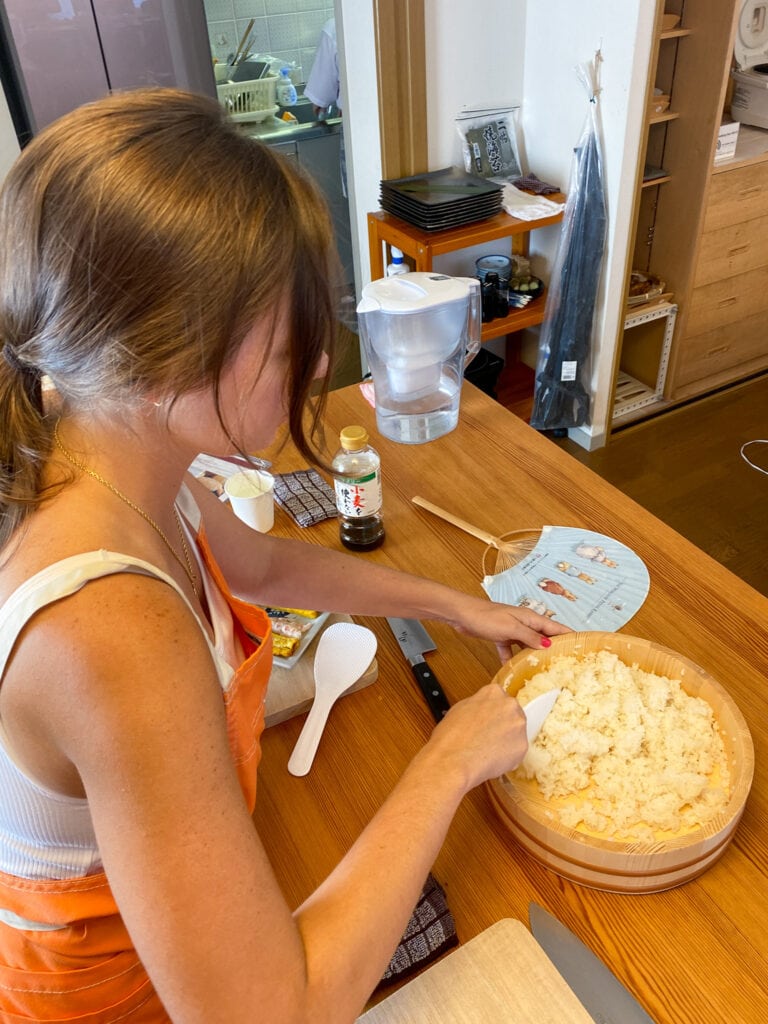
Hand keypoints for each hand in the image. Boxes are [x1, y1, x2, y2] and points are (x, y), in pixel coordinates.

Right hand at [423, 683, 527, 791]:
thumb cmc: (451, 737)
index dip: (493, 713)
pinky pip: (517, 752)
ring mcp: (518, 725)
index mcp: (493, 692)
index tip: (489, 721)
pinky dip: (507, 758)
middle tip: (488, 737)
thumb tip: (483, 711)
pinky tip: (491, 760)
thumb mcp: (459, 708)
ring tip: (487, 751)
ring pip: (516, 734)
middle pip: (512, 715)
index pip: (500, 700)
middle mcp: (510, 706)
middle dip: (503, 726)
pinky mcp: (522, 746)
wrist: (453, 760)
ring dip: (506, 742)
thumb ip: (478, 705)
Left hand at [446, 597, 569, 661]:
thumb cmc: (487, 618)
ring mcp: (512, 630)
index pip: (555, 627)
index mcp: (530, 618)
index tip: (581, 645)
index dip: (569, 635)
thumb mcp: (511, 628)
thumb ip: (529, 637)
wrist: (462, 615)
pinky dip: (512, 659)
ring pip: (528, 645)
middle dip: (554, 648)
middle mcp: (524, 623)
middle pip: (543, 636)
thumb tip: (548, 645)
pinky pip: (510, 650)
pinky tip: (513, 671)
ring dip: (534, 655)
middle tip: (565, 664)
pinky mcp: (501, 637)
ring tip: (544, 670)